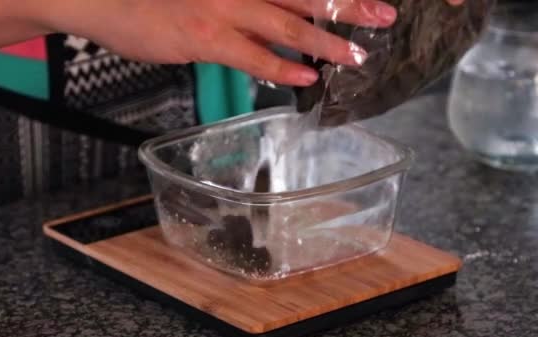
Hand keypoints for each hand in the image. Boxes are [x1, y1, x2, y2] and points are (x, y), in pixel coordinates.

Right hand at [41, 0, 465, 86]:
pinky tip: (306, 77)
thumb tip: (262, 17)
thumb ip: (235, 2)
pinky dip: (281, 67)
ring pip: (287, 24)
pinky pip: (253, 55)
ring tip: (358, 55)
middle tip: (384, 17)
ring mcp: (222, 7)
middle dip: (348, 7)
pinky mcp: (205, 37)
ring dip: (326, 40)